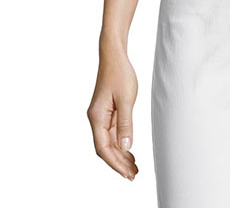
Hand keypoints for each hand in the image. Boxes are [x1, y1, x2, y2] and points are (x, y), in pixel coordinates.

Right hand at [87, 44, 139, 180]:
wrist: (114, 55)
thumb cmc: (120, 73)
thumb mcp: (126, 99)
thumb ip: (126, 124)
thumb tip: (125, 147)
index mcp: (97, 117)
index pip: (103, 148)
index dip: (115, 163)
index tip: (127, 173)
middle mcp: (95, 118)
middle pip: (105, 148)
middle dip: (118, 163)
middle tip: (133, 175)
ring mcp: (100, 115)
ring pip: (108, 142)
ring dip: (120, 155)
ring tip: (133, 167)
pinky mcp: (106, 111)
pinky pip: (111, 133)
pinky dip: (120, 143)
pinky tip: (129, 151)